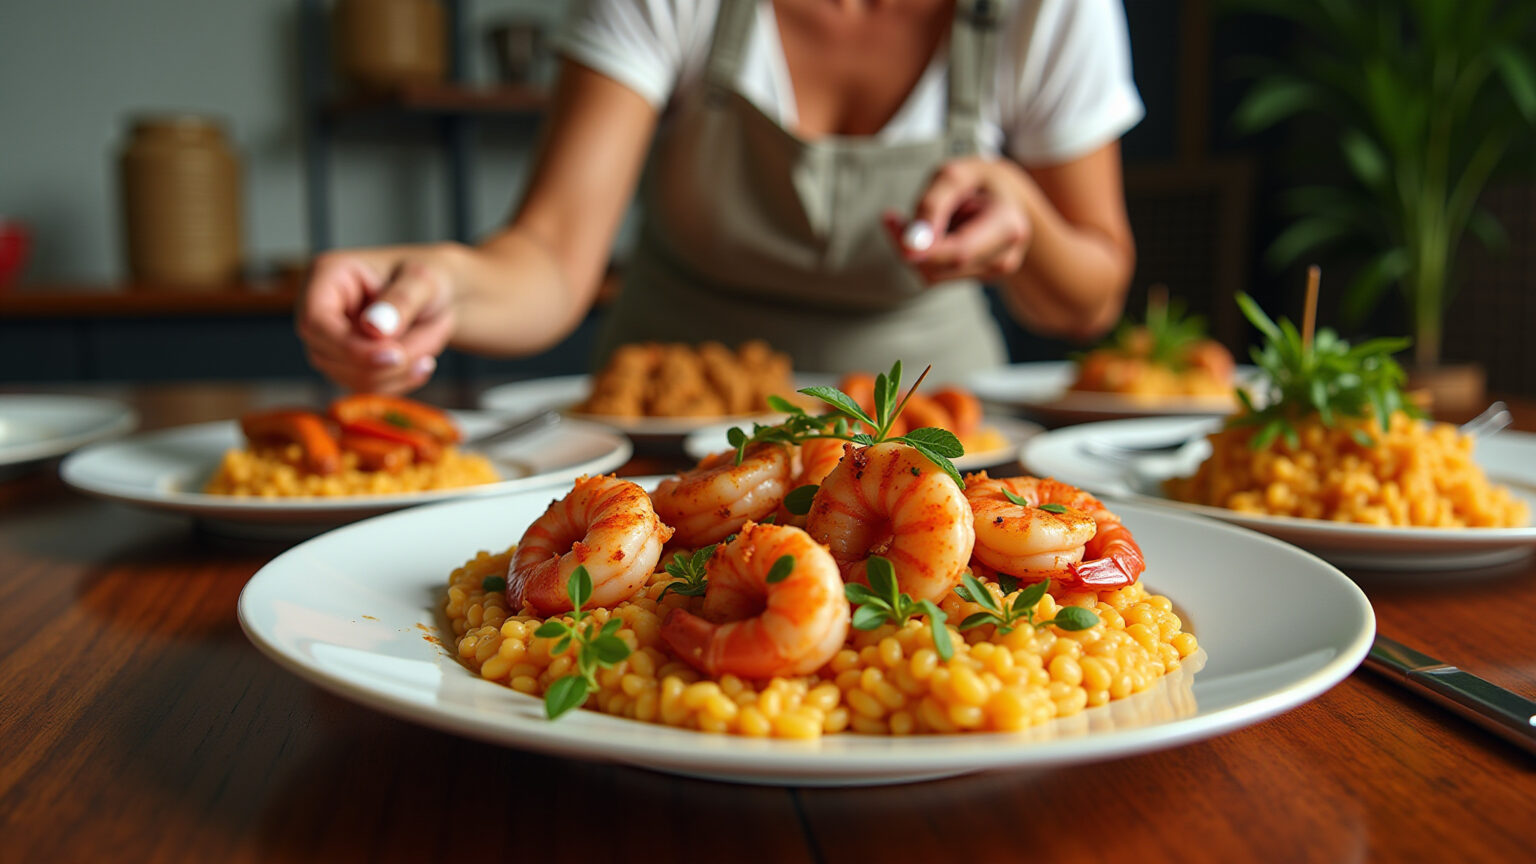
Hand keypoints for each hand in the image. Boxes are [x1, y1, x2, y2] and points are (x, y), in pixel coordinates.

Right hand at [295, 244, 458, 393]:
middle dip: (386, 361)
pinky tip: (423, 361)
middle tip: (431, 344)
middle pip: (331, 355)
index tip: (395, 356)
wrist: (437, 295)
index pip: (316, 322)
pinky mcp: (344, 364)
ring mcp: (328, 341)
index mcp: (327, 275)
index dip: (351, 347)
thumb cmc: (426, 279)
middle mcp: (318, 310)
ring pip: (352, 376)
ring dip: (399, 370)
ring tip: (431, 343)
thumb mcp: (423, 281)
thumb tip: (373, 328)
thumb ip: (402, 300)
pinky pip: (367, 386)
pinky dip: (400, 379)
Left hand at [884, 156, 1033, 283]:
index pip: (961, 251)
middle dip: (911, 247)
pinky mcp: (975, 279)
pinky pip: (936, 274)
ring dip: (916, 250)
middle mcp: (1004, 257)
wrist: (1009, 200)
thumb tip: (912, 239)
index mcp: (1008, 225)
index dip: (926, 250)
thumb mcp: (957, 175)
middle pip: (943, 268)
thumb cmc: (982, 182)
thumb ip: (933, 204)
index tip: (900, 240)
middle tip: (893, 220)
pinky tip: (932, 234)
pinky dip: (923, 256)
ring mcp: (991, 273)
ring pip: (934, 274)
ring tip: (925, 219)